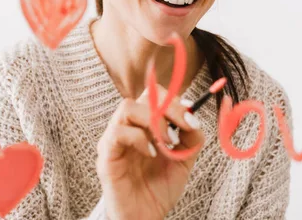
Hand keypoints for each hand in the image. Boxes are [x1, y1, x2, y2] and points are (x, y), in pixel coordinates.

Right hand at [96, 83, 204, 219]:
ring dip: (153, 121)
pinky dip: (139, 139)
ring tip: (166, 143)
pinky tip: (151, 154)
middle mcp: (128, 126)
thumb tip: (195, 116)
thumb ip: (191, 138)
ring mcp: (114, 138)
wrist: (145, 218)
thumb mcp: (184, 160)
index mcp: (145, 124)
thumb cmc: (159, 187)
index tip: (191, 119)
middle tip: (183, 128)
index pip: (155, 95)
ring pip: (127, 107)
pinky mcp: (106, 154)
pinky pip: (118, 133)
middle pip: (142, 96)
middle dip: (168, 108)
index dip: (175, 101)